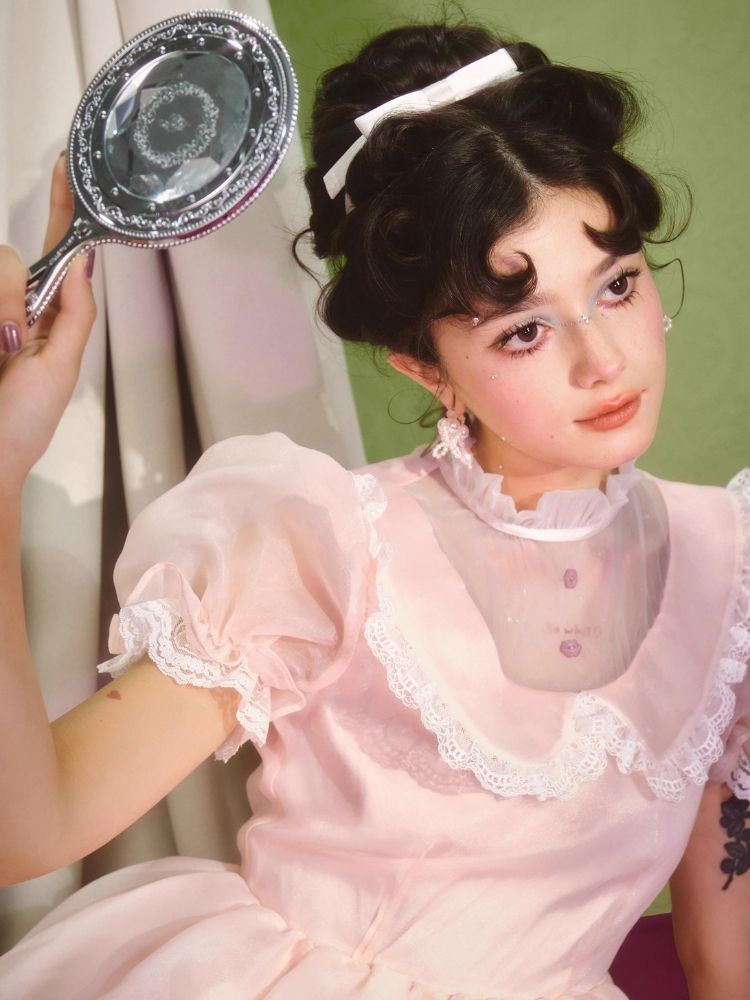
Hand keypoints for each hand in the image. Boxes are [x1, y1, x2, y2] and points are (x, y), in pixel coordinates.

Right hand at [0, 154, 95, 491]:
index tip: (63, 168)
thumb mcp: (61, 368)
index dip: (60, 210)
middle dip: (10, 293)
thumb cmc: (22, 424)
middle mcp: (7, 304)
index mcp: (41, 313)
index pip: (53, 251)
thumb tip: (82, 259)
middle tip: (8, 342)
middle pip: (9, 257)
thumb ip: (73, 313)